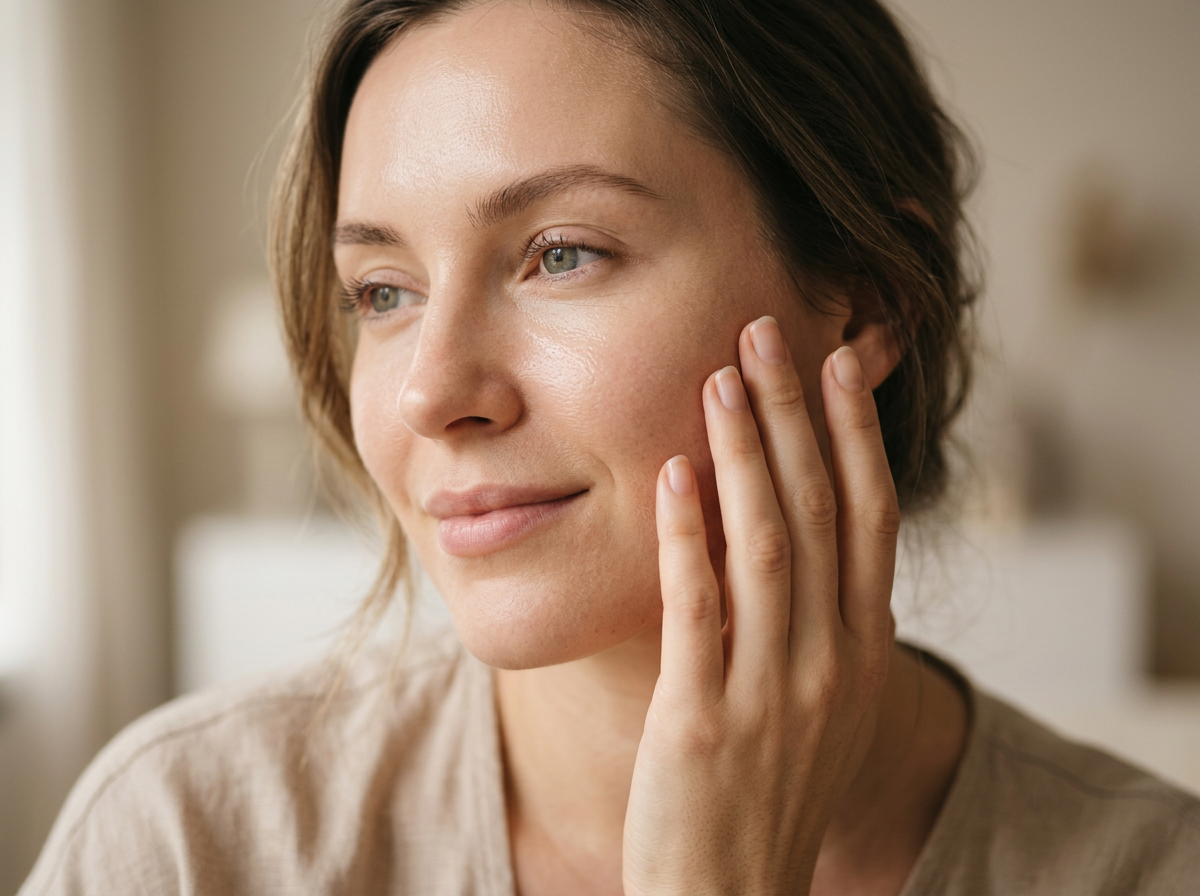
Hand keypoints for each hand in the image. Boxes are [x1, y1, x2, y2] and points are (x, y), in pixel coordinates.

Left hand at [623, 316, 899, 894]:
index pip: (870, 519)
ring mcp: (771, 690)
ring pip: (766, 544)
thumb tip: (803, 535)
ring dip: (744, 452)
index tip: (838, 361)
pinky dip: (688, 534)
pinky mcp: (702, 719)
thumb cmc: (769, 792)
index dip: (854, 435)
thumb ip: (821, 622)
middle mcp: (830, 662)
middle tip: (766, 332)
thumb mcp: (819, 705)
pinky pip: (699, 607)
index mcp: (862, 652)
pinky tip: (673, 472)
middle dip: (794, 415)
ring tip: (720, 377)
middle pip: (818, 511)